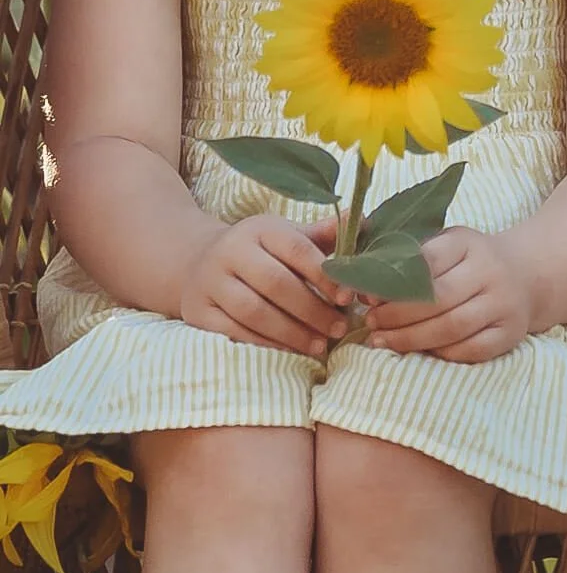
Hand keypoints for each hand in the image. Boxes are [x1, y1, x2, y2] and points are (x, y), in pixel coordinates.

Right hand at [181, 214, 351, 356]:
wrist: (197, 262)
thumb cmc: (259, 252)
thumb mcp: (287, 237)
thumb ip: (324, 235)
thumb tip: (363, 220)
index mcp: (259, 228)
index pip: (295, 249)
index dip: (324, 275)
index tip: (347, 298)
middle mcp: (230, 251)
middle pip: (275, 283)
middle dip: (312, 310)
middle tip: (338, 329)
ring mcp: (210, 282)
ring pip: (253, 312)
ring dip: (291, 333)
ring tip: (320, 346)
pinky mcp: (198, 312)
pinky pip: (234, 333)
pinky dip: (266, 345)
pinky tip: (290, 352)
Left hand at [364, 227, 531, 362]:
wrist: (524, 275)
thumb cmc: (468, 260)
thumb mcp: (444, 243)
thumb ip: (408, 254)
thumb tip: (359, 272)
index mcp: (467, 243)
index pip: (426, 261)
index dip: (392, 281)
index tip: (366, 294)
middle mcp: (490, 271)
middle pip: (437, 298)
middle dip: (397, 314)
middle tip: (370, 322)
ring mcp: (503, 304)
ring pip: (453, 327)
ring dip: (411, 338)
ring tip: (382, 340)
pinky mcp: (511, 333)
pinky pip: (472, 350)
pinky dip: (441, 353)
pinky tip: (417, 351)